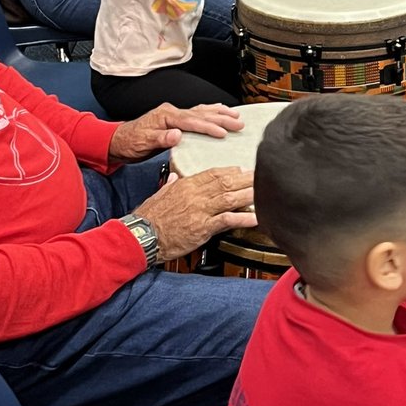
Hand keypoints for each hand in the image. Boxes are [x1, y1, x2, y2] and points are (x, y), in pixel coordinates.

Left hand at [109, 102, 243, 161]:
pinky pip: (196, 113)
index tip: (223, 133)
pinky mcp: (174, 119)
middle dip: (221, 118)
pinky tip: (217, 112)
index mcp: (166, 116)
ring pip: (201, 111)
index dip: (209, 127)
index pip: (192, 121)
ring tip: (235, 115)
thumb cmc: (130, 143)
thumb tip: (178, 135)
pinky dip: (209, 112)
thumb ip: (161, 139)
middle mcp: (171, 112)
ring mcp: (173, 114)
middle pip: (201, 113)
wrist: (118, 142)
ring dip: (219, 113)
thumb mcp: (144, 143)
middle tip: (238, 123)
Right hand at [133, 166, 255, 259]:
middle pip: (226, 183)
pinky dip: (243, 218)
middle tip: (259, 176)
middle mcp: (195, 195)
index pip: (213, 173)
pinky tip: (255, 217)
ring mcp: (200, 211)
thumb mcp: (160, 194)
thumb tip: (175, 177)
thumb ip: (171, 184)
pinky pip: (227, 220)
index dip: (230, 171)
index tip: (241, 170)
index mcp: (185, 185)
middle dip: (245, 179)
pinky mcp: (203, 228)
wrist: (142, 236)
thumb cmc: (149, 217)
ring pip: (230, 198)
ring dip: (248, 194)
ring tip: (263, 191)